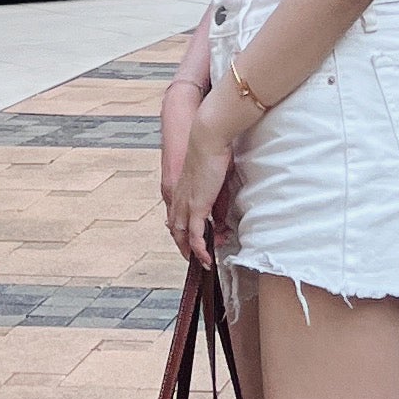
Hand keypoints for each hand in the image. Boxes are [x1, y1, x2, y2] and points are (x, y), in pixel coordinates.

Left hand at [168, 94, 240, 266]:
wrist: (208, 137)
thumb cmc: (213, 148)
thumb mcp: (214, 173)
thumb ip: (216, 190)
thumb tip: (222, 204)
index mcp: (182, 188)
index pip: (177, 214)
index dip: (182, 229)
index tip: (192, 239)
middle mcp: (180, 197)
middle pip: (175, 228)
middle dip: (184, 245)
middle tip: (196, 257)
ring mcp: (186, 203)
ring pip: (182, 235)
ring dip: (191, 251)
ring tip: (202, 261)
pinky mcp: (196, 206)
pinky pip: (195, 235)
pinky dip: (199, 249)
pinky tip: (206, 258)